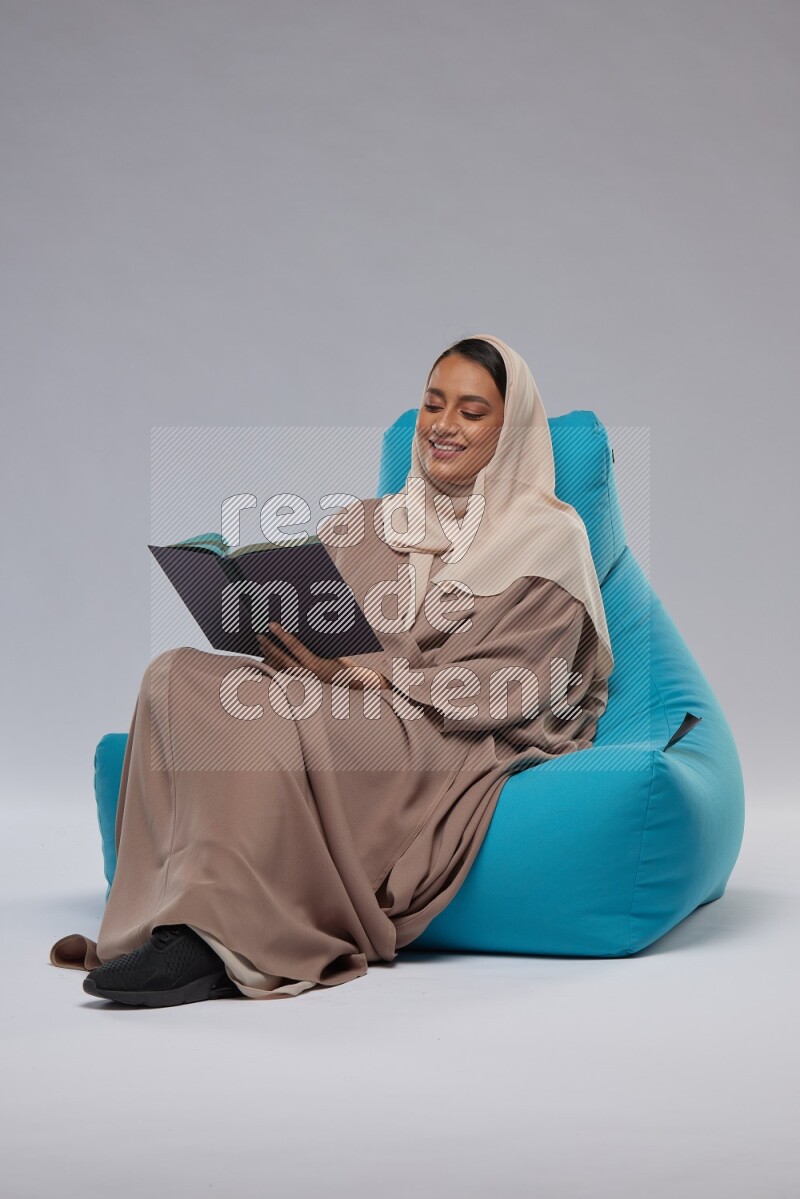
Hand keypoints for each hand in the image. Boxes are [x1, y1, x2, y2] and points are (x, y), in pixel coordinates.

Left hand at [256, 622, 387, 690]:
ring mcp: (303, 685)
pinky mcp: (302, 689)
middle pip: (281, 659)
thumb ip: (317, 644)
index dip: (281, 634)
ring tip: (262, 644)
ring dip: (269, 656)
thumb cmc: (349, 668)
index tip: (271, 624)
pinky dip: (275, 666)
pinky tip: (269, 657)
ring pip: (279, 669)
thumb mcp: (336, 653)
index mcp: (317, 667)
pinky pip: (284, 676)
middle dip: (269, 646)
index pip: (295, 646)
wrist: (359, 690)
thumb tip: (297, 627)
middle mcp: (308, 678)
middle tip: (259, 634)